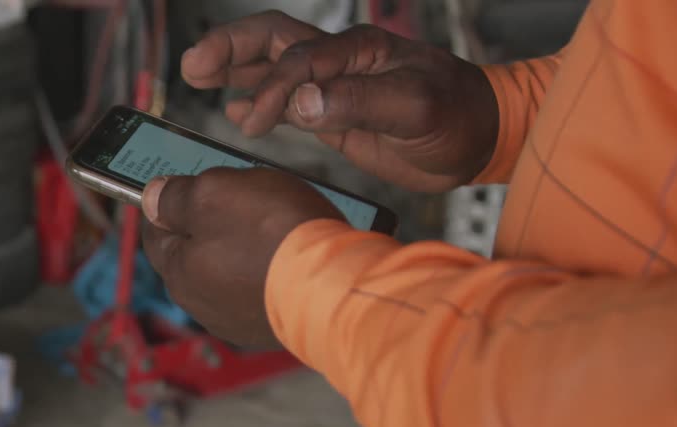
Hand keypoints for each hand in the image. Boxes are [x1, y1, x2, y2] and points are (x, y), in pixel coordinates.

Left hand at [141, 167, 345, 347]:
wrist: (337, 285)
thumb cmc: (275, 236)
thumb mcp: (213, 193)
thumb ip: (176, 196)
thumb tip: (153, 197)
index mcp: (178, 273)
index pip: (157, 231)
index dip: (171, 202)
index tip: (187, 185)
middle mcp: (203, 305)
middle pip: (197, 252)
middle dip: (214, 223)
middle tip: (241, 197)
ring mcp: (240, 320)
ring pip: (232, 270)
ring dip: (245, 246)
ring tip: (274, 221)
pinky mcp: (274, 326)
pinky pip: (263, 288)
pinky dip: (271, 268)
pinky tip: (291, 251)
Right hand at [182, 13, 498, 192]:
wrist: (483, 137)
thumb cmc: (459, 117)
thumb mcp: (416, 109)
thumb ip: (359, 102)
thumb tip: (301, 102)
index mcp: (358, 51)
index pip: (298, 59)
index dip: (271, 87)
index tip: (255, 122)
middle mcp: (341, 61)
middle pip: (273, 39)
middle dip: (230, 47)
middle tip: (193, 65)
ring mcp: (335, 85)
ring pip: (273, 64)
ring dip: (234, 67)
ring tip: (197, 75)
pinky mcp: (335, 113)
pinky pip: (287, 99)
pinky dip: (257, 101)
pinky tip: (237, 110)